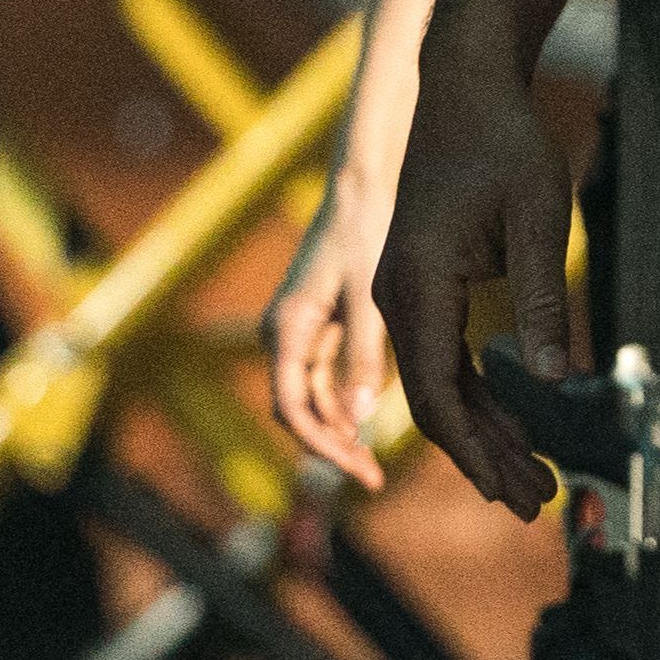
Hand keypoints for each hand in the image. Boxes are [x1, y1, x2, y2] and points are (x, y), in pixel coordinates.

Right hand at [262, 165, 400, 492]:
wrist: (363, 181)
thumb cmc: (365, 231)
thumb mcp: (369, 296)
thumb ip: (363, 359)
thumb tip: (358, 423)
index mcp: (287, 329)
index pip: (293, 410)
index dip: (324, 448)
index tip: (360, 472)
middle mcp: (283, 333)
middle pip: (299, 410)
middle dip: (332, 447)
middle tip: (372, 478)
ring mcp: (298, 328)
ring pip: (311, 397)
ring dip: (339, 429)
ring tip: (376, 460)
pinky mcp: (318, 321)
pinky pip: (325, 376)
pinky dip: (346, 401)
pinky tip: (376, 418)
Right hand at [377, 50, 582, 517]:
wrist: (467, 84)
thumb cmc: (503, 141)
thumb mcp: (540, 217)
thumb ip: (543, 299)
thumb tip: (558, 380)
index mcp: (415, 280)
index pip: (433, 389)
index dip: (470, 447)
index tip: (507, 487)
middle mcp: (397, 292)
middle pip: (434, 399)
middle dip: (483, 455)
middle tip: (535, 502)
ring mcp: (405, 290)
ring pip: (439, 383)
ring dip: (484, 432)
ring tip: (532, 476)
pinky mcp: (423, 284)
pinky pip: (444, 356)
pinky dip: (479, 395)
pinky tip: (514, 424)